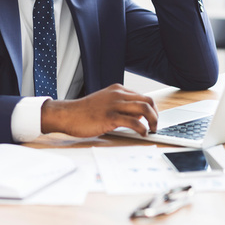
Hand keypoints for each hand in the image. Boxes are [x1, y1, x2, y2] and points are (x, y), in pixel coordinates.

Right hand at [40, 84, 157, 136]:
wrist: (68, 114)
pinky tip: (142, 134)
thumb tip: (138, 116)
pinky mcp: (110, 117)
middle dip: (156, 114)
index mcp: (118, 89)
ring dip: (153, 121)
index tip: (152, 119)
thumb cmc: (85, 111)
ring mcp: (114, 105)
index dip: (152, 109)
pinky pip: (134, 122)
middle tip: (155, 126)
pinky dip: (142, 129)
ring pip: (144, 109)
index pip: (143, 97)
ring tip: (151, 130)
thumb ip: (121, 106)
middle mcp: (118, 94)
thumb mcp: (105, 102)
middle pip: (148, 101)